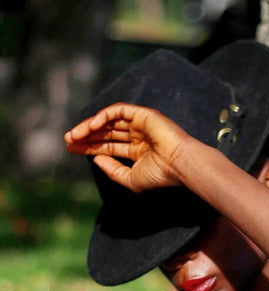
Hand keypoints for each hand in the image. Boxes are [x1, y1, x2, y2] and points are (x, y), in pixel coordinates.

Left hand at [64, 103, 188, 192]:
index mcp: (137, 151)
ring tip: (74, 135)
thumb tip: (95, 159)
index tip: (72, 148)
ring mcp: (139, 124)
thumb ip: (112, 170)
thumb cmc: (160, 175)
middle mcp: (138, 136)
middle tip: (68, 140)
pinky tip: (90, 127)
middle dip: (86, 136)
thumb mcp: (131, 179)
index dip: (90, 147)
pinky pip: (117, 111)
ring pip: (108, 121)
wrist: (179, 164)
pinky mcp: (142, 114)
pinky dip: (102, 117)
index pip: (108, 146)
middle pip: (105, 133)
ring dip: (89, 127)